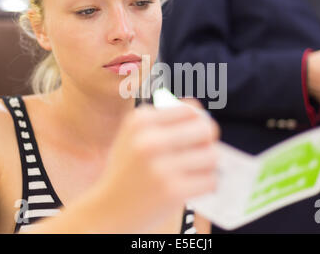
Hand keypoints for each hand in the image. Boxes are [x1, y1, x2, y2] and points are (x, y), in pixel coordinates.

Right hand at [97, 101, 218, 231]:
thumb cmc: (127, 171)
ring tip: (194, 171)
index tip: (195, 133)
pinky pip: (210, 180)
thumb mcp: (133, 137)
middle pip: (206, 129)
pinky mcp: (173, 191)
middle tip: (200, 152)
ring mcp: (161, 167)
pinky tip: (192, 186)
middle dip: (207, 141)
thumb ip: (163, 122)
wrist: (107, 210)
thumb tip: (204, 117)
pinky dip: (205, 184)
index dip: (198, 121)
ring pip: (212, 155)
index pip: (190, 110)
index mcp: (140, 121)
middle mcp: (149, 140)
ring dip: (208, 165)